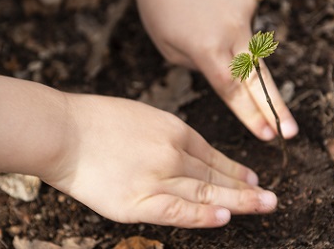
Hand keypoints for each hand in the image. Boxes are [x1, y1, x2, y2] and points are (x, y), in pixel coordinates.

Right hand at [0, 75, 277, 227]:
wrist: (61, 131)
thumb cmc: (92, 121)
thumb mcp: (139, 115)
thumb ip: (164, 135)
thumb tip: (184, 151)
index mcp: (173, 128)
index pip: (212, 154)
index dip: (234, 168)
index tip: (251, 177)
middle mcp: (172, 152)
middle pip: (215, 175)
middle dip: (246, 187)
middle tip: (271, 197)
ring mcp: (158, 177)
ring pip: (206, 194)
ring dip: (239, 201)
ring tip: (263, 206)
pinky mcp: (139, 202)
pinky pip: (179, 212)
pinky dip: (203, 217)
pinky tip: (226, 218)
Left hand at [131, 0, 297, 140]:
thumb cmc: (160, 6)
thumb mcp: (169, 47)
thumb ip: (202, 66)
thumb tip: (229, 73)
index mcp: (206, 49)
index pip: (233, 92)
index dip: (251, 116)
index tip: (268, 137)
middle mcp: (231, 32)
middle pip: (258, 80)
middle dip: (275, 110)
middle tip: (290, 133)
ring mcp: (245, 12)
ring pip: (248, 44)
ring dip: (234, 47)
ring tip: (200, 20)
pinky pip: (243, 19)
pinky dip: (230, 20)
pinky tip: (209, 3)